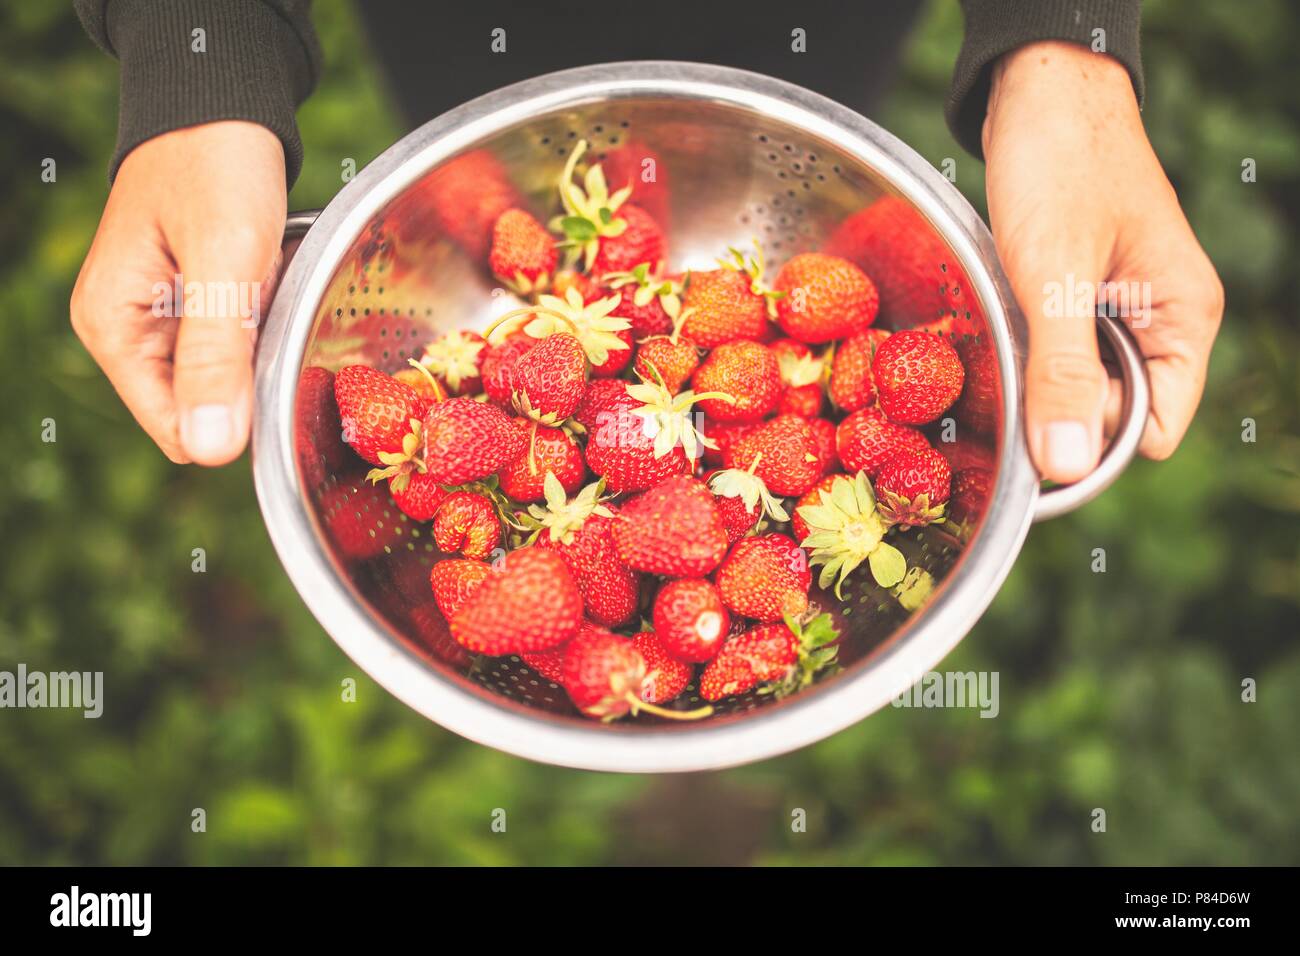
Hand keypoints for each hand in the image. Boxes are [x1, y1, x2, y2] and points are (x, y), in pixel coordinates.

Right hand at [70, 121, 286, 464]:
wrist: (221, 104)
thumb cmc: (216, 165)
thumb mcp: (226, 260)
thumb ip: (215, 355)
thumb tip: (210, 450)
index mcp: (115, 330)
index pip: (178, 431)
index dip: (235, 419)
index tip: (274, 367)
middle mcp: (127, 332)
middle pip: (205, 409)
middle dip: (251, 378)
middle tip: (271, 310)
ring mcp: (159, 319)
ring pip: (226, 379)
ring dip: (260, 348)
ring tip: (269, 288)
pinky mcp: (192, 304)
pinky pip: (236, 343)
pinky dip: (262, 322)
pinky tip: (269, 283)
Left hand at [983, 41, 1222, 482]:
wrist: (1040, 86)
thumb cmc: (1060, 165)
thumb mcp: (1054, 276)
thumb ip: (1062, 371)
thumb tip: (1064, 463)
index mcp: (1181, 321)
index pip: (1150, 431)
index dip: (1091, 443)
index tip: (1033, 431)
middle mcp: (1158, 321)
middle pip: (1109, 413)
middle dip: (1056, 408)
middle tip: (1004, 373)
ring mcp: (1119, 306)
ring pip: (1076, 380)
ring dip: (1033, 375)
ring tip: (999, 337)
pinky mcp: (1079, 291)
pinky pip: (1054, 344)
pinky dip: (1024, 345)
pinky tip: (996, 323)